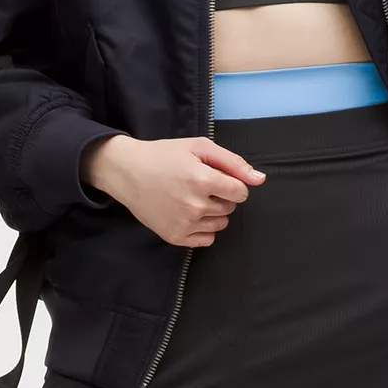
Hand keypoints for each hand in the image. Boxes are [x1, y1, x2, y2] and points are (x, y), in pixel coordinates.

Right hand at [80, 135, 265, 246]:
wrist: (127, 172)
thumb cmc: (164, 156)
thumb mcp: (199, 147)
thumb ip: (233, 162)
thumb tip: (260, 179)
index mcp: (202, 180)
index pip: (241, 193)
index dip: (233, 183)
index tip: (217, 178)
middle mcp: (195, 205)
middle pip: (230, 208)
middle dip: (221, 196)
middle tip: (198, 185)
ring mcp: (184, 224)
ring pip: (220, 224)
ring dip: (213, 212)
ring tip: (192, 198)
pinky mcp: (175, 237)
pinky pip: (207, 240)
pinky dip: (203, 229)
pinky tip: (188, 214)